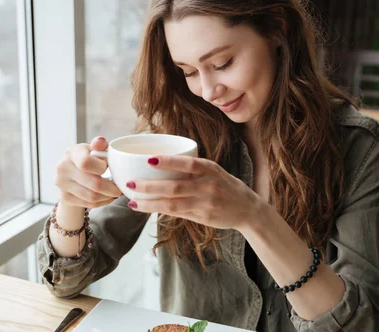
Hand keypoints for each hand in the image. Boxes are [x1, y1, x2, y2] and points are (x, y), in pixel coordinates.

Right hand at [55, 137, 121, 207]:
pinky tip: (107, 197)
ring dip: (108, 196)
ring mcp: (62, 184)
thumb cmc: (88, 157)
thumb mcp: (93, 148)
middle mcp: (63, 168)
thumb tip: (101, 141)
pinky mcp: (65, 198)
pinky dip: (102, 202)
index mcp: (72, 153)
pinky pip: (89, 204)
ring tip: (115, 192)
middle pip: (93, 184)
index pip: (86, 163)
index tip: (108, 168)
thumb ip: (99, 145)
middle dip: (112, 188)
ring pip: (92, 197)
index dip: (101, 167)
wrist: (70, 170)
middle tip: (121, 188)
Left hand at [126, 156, 261, 229]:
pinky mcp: (203, 218)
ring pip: (172, 204)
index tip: (150, 159)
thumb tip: (160, 164)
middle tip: (130, 183)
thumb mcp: (213, 172)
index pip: (188, 164)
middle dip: (150, 186)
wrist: (248, 209)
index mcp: (210, 170)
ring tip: (132, 201)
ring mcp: (205, 204)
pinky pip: (177, 213)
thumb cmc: (225, 186)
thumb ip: (192, 169)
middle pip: (175, 187)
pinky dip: (160, 210)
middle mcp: (208, 186)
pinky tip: (145, 208)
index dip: (169, 162)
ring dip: (150, 203)